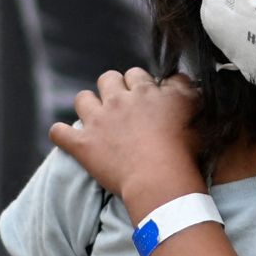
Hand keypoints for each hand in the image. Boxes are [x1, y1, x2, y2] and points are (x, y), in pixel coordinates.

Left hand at [50, 68, 201, 219]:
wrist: (160, 179)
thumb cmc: (185, 150)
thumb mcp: (196, 111)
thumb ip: (188, 91)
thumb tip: (183, 81)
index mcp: (147, 91)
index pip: (138, 75)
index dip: (140, 85)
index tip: (145, 97)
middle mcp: (121, 100)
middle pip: (109, 79)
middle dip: (112, 88)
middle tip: (121, 107)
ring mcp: (99, 121)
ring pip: (83, 98)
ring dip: (87, 105)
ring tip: (94, 118)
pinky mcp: (83, 144)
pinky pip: (60, 132)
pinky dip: (61, 134)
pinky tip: (66, 137)